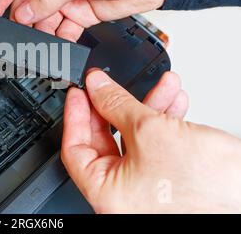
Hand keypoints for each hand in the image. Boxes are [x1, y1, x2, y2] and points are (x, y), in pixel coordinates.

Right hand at [0, 0, 171, 41]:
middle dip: (17, 23)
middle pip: (28, 3)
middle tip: (8, 41)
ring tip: (33, 49)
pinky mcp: (84, 12)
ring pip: (44, 20)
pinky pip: (64, 30)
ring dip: (38, 35)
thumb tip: (26, 11)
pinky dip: (59, 41)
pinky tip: (56, 48)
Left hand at [62, 70, 240, 212]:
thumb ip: (117, 104)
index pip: (75, 148)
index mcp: (107, 193)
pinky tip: (174, 102)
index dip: (76, 116)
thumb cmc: (206, 187)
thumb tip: (96, 88)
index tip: (79, 93)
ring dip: (147, 108)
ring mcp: (146, 188)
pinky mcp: (167, 179)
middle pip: (104, 141)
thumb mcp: (150, 130)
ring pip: (135, 139)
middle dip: (114, 106)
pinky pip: (156, 145)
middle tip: (111, 85)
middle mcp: (123, 195)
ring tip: (161, 86)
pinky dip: (163, 121)